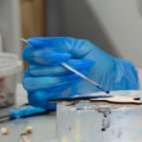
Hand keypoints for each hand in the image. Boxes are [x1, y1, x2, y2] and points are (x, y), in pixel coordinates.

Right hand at [22, 37, 139, 110]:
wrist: (111, 81)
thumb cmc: (98, 64)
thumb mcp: (81, 47)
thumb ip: (59, 43)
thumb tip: (34, 41)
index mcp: (48, 56)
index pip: (30, 53)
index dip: (43, 54)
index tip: (64, 55)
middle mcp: (42, 71)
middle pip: (33, 68)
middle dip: (58, 67)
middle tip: (76, 66)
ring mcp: (42, 86)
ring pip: (32, 82)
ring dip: (56, 78)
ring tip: (75, 76)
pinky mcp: (45, 100)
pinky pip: (36, 97)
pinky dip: (50, 91)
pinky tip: (67, 87)